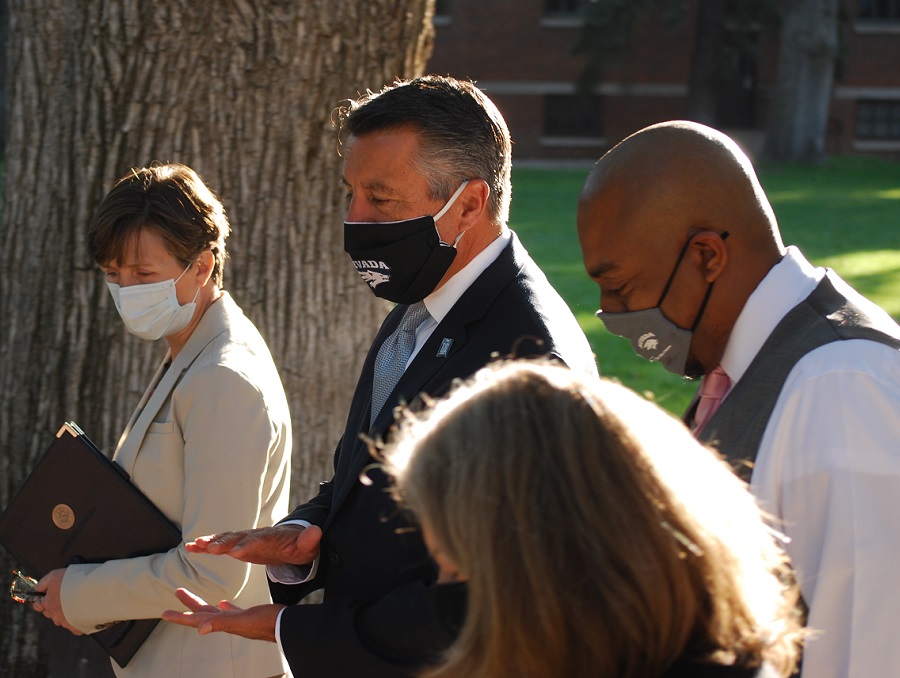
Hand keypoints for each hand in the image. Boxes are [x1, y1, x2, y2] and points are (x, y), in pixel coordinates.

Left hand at [32, 568, 82, 635]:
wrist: (92, 590)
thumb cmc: (73, 582)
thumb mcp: (54, 575)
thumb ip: (42, 583)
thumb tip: (36, 589)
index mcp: (48, 603)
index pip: (39, 605)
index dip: (43, 600)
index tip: (49, 595)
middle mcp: (55, 615)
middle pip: (50, 613)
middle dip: (55, 607)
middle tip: (66, 597)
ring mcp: (66, 622)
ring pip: (62, 620)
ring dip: (66, 614)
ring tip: (77, 603)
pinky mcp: (77, 627)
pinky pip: (74, 627)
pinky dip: (77, 622)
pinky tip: (82, 614)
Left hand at [162, 588, 282, 641]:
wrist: (286, 625)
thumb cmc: (267, 623)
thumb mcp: (243, 621)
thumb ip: (222, 623)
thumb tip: (200, 629)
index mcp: (223, 623)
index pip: (196, 620)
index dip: (180, 616)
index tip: (164, 613)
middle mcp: (227, 622)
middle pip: (202, 613)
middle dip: (189, 603)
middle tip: (177, 591)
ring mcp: (238, 620)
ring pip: (214, 612)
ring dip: (203, 604)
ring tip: (194, 598)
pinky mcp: (248, 617)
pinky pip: (231, 612)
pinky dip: (224, 607)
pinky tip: (223, 602)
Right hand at [185, 524, 321, 565]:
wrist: (293, 542)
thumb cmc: (301, 546)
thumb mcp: (308, 546)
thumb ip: (310, 540)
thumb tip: (316, 531)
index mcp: (272, 537)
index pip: (259, 540)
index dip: (248, 545)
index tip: (236, 552)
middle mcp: (256, 535)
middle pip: (238, 538)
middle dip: (224, 543)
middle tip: (209, 549)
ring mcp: (246, 539)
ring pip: (226, 539)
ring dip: (211, 541)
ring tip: (194, 545)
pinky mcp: (239, 545)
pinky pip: (221, 543)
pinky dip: (206, 544)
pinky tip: (191, 546)